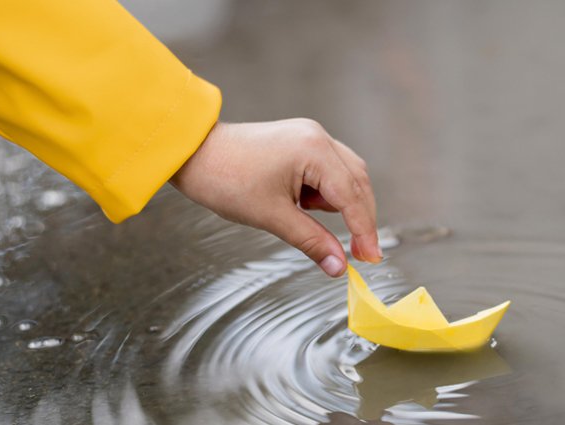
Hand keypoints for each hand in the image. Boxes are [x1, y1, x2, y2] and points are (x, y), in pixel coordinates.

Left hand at [171, 119, 381, 276]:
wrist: (193, 154)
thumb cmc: (226, 180)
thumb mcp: (272, 216)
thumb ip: (312, 241)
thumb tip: (339, 267)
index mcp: (313, 150)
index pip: (351, 196)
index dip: (365, 230)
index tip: (371, 258)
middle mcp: (318, 137)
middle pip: (357, 181)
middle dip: (359, 217)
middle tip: (357, 251)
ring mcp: (310, 135)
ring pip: (344, 175)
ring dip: (338, 203)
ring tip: (302, 214)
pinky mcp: (300, 140)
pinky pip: (327, 169)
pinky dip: (324, 191)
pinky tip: (301, 202)